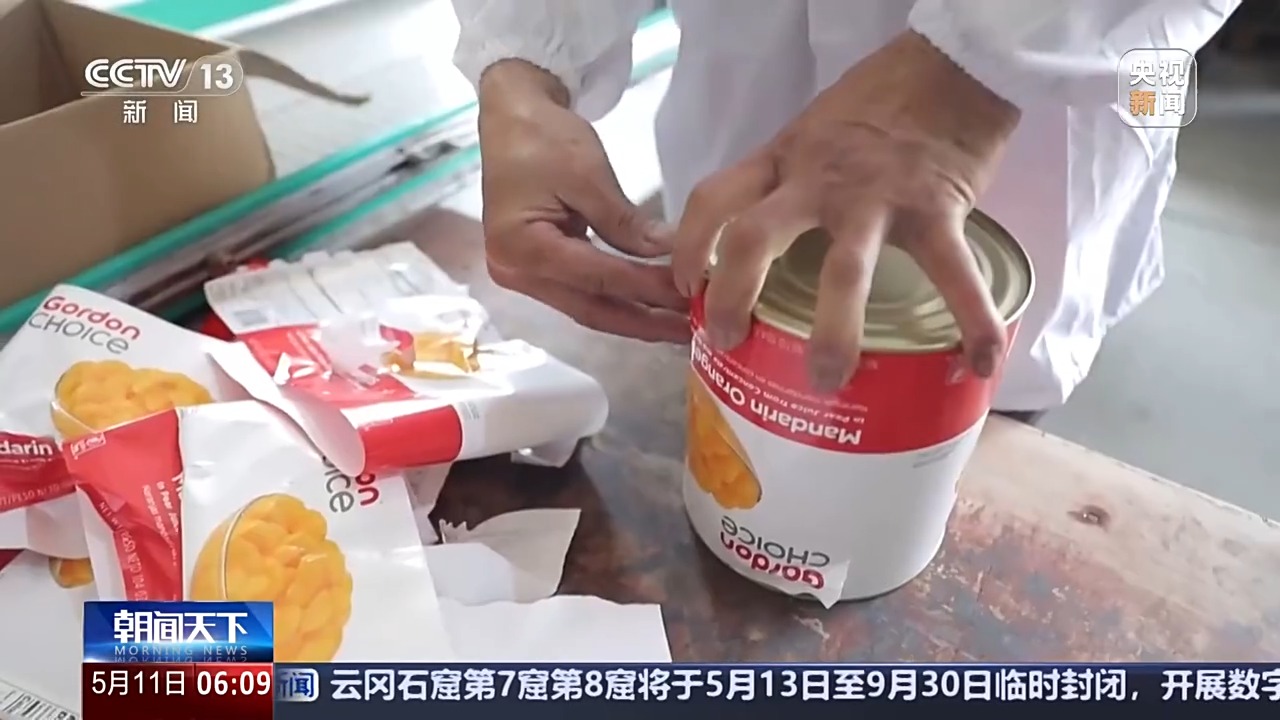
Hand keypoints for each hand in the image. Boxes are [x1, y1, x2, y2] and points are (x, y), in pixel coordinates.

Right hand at [475, 60, 689, 342]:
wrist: (512, 117)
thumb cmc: (544, 137)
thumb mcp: (588, 174)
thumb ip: (625, 222)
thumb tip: (670, 254)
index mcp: (522, 247)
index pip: (598, 277)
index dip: (647, 288)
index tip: (691, 295)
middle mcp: (516, 273)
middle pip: (590, 308)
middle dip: (644, 323)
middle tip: (691, 333)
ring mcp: (523, 276)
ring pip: (587, 307)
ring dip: (634, 318)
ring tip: (678, 326)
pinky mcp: (535, 271)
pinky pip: (582, 293)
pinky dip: (618, 300)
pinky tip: (651, 307)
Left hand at [671, 31, 1020, 391]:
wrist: (951, 64)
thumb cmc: (877, 103)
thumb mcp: (810, 131)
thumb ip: (783, 177)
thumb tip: (755, 232)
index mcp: (783, 160)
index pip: (713, 199)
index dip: (689, 247)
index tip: (684, 285)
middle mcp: (818, 181)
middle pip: (754, 240)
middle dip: (732, 299)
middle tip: (728, 343)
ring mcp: (877, 198)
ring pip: (843, 274)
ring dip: (832, 334)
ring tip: (827, 383)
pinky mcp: (936, 210)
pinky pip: (954, 275)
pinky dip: (972, 322)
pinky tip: (980, 362)